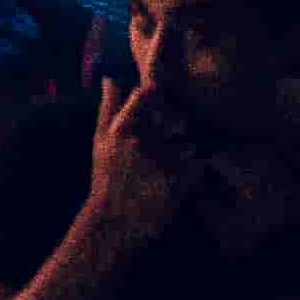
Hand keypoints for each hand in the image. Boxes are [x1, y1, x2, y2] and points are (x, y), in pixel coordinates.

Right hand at [77, 92, 207, 254]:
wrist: (115, 221)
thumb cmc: (106, 178)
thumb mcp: (100, 140)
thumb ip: (107, 107)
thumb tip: (111, 78)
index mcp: (122, 129)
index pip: (146, 95)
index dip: (157, 95)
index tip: (159, 103)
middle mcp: (143, 142)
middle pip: (174, 117)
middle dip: (177, 125)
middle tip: (173, 136)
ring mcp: (163, 163)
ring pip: (189, 144)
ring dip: (186, 152)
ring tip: (172, 166)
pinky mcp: (180, 184)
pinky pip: (198, 167)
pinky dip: (195, 172)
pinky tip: (183, 181)